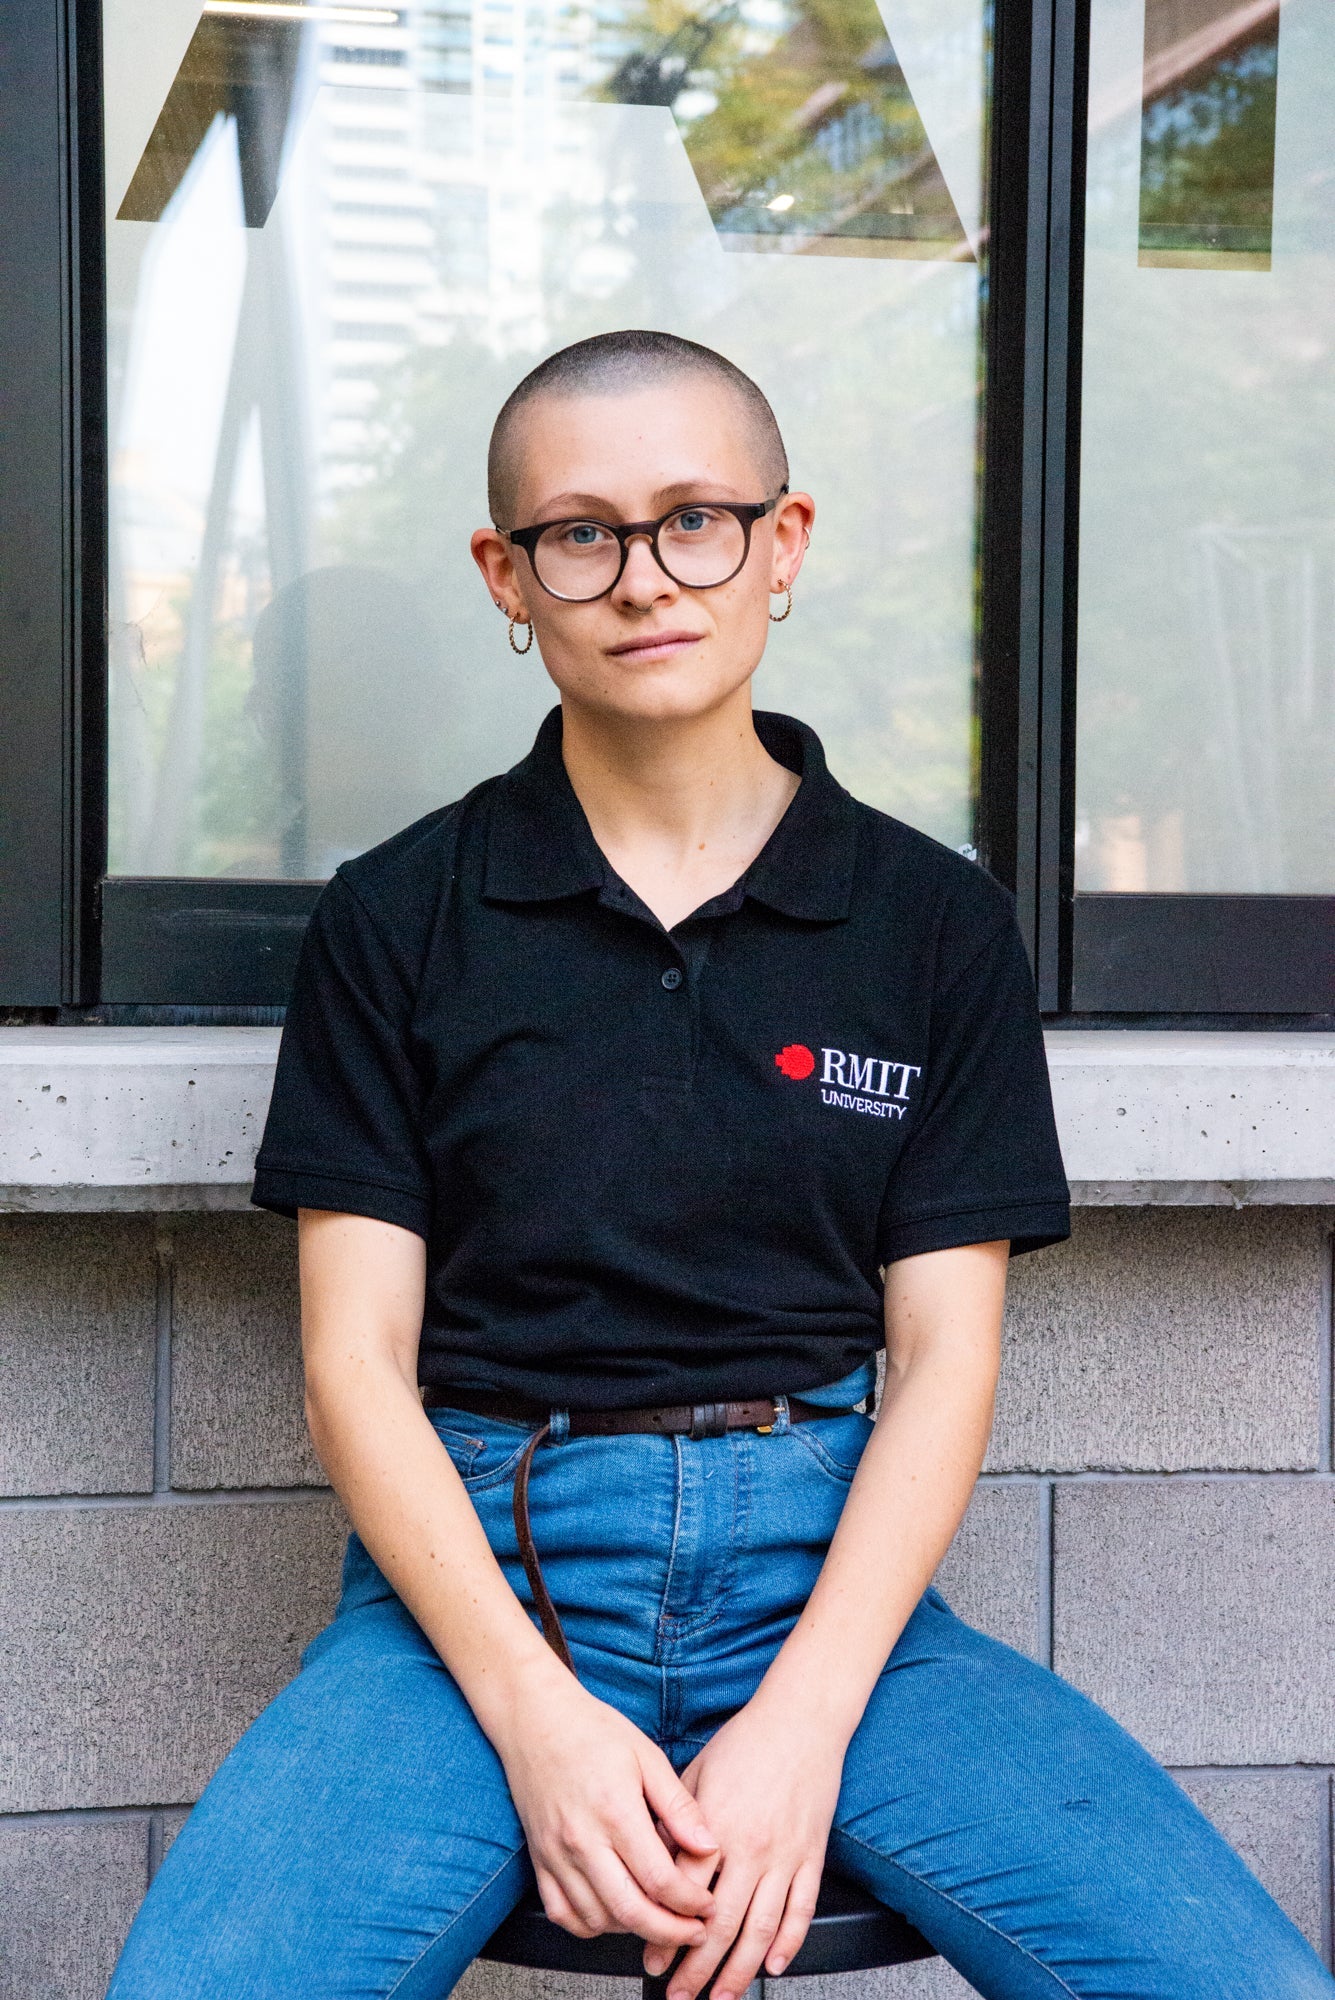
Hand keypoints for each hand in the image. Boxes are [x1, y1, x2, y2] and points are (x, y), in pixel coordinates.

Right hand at [494, 1668, 719, 1948]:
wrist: (535, 1720)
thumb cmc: (593, 1731)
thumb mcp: (647, 1756)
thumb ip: (679, 1806)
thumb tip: (710, 1847)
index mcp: (615, 1811)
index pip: (659, 1880)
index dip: (690, 1902)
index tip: (708, 1905)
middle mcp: (582, 1841)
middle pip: (630, 1912)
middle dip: (670, 1931)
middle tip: (695, 1931)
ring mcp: (556, 1855)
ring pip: (598, 1920)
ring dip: (633, 1929)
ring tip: (659, 1917)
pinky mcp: (539, 1861)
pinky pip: (563, 1915)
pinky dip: (591, 1925)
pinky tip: (614, 1914)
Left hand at [644, 1694, 845, 1999]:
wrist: (802, 1719)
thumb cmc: (746, 1741)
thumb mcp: (695, 1774)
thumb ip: (675, 1824)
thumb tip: (654, 1865)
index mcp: (717, 1826)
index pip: (684, 1895)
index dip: (664, 1933)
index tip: (651, 1959)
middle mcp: (752, 1847)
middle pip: (721, 1925)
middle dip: (697, 1969)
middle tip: (679, 1995)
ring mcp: (786, 1855)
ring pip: (762, 1929)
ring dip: (739, 1971)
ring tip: (722, 1996)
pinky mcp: (812, 1855)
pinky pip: (802, 1910)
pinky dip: (789, 1943)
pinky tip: (773, 1964)